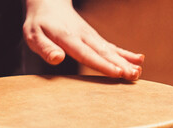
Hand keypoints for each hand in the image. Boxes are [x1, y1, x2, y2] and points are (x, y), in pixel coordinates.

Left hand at [23, 0, 143, 79]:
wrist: (48, 4)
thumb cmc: (38, 24)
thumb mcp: (34, 36)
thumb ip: (45, 48)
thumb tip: (57, 59)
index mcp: (67, 38)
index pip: (86, 54)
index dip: (102, 64)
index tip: (117, 73)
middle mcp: (83, 36)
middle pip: (103, 52)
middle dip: (120, 64)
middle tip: (134, 76)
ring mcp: (90, 36)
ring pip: (109, 49)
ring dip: (125, 61)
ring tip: (139, 72)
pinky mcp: (93, 37)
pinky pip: (110, 46)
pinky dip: (124, 53)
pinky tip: (138, 59)